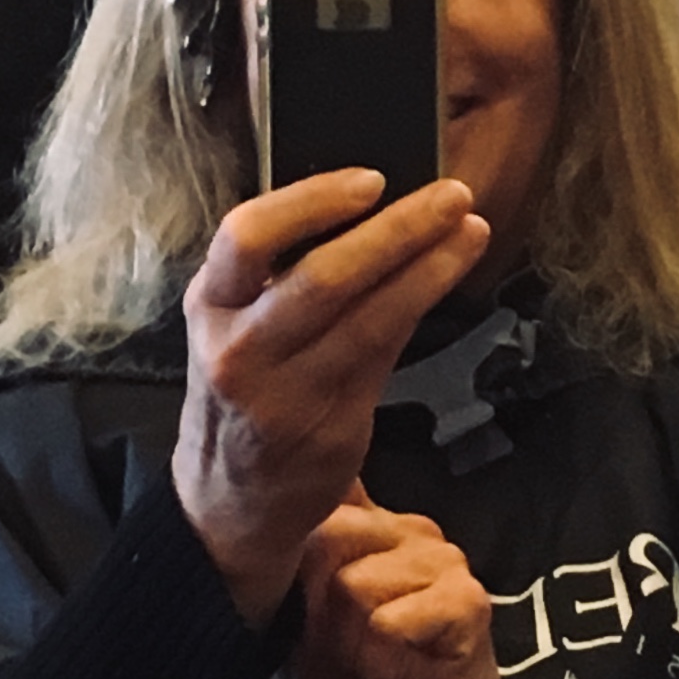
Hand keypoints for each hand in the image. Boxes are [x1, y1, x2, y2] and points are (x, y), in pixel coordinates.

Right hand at [171, 172, 487, 625]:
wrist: (227, 496)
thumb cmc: (240, 386)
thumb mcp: (232, 320)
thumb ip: (282, 270)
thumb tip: (366, 204)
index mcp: (209, 304)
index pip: (247, 236)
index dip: (312, 202)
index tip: (371, 181)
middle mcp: (239, 348)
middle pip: (323, 278)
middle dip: (398, 230)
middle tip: (452, 196)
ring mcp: (286, 392)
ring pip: (369, 319)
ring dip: (430, 268)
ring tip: (470, 231)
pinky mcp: (331, 425)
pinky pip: (386, 352)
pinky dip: (420, 307)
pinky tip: (447, 276)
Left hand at [296, 491, 504, 678]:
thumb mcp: (299, 626)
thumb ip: (283, 571)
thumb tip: (254, 527)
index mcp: (370, 524)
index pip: (324, 489)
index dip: (296, 537)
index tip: (291, 586)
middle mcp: (409, 529)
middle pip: (327, 534)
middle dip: (316, 603)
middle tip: (337, 644)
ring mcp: (443, 560)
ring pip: (354, 583)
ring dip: (349, 639)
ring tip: (370, 659)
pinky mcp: (467, 601)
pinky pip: (388, 621)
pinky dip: (378, 658)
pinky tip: (397, 672)